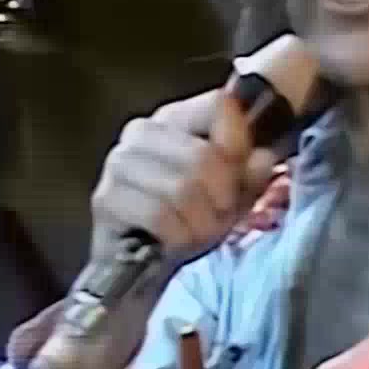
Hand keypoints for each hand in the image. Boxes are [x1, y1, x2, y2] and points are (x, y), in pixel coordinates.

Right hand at [87, 75, 276, 270]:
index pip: (219, 105)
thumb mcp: (232, 194)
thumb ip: (252, 172)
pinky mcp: (106, 197)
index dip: (239, 143)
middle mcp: (142, 131)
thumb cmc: (190, 219)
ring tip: (200, 232)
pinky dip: (179, 235)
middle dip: (223, 197)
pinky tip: (177, 242)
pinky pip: (158, 215)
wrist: (141, 263)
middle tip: (222, 216)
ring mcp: (119, 162)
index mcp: (176, 117)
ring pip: (182, 187)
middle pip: (203, 155)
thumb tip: (263, 157)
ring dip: (202, 221)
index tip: (240, 175)